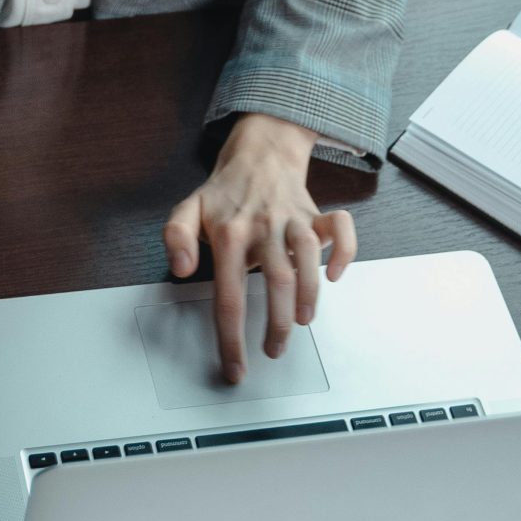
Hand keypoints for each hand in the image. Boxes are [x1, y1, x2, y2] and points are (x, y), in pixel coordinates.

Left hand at [161, 114, 355, 383]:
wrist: (259, 153)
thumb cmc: (224, 192)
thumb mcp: (188, 209)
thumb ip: (176, 237)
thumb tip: (180, 269)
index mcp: (228, 233)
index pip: (228, 294)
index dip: (231, 337)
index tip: (235, 367)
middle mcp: (262, 227)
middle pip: (275, 282)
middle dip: (276, 325)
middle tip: (273, 351)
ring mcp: (291, 219)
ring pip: (308, 257)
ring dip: (309, 294)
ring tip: (302, 322)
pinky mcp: (315, 214)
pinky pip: (340, 228)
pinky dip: (345, 251)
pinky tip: (334, 275)